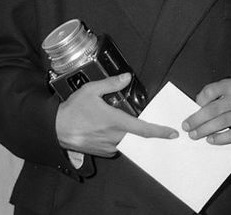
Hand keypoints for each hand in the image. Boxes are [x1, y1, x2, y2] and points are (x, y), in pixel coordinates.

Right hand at [55, 73, 178, 157]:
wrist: (57, 129)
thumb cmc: (74, 109)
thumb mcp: (90, 90)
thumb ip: (110, 84)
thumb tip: (127, 77)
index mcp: (115, 121)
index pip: (143, 129)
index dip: (160, 132)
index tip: (172, 133)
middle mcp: (116, 137)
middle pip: (136, 135)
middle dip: (141, 129)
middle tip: (135, 119)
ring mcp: (110, 147)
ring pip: (126, 140)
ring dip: (126, 132)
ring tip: (112, 121)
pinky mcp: (104, 152)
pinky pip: (117, 145)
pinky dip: (117, 137)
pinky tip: (105, 128)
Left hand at [182, 79, 230, 144]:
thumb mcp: (226, 93)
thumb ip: (212, 97)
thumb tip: (194, 110)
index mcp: (230, 86)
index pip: (210, 91)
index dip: (199, 100)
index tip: (190, 109)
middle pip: (213, 109)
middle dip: (197, 119)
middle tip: (186, 127)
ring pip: (220, 122)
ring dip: (204, 130)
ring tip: (194, 135)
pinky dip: (219, 138)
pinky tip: (210, 140)